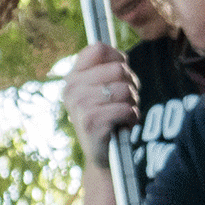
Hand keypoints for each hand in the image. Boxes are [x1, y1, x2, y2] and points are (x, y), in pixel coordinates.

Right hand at [60, 43, 138, 165]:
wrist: (105, 155)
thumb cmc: (108, 118)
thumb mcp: (104, 89)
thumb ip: (109, 68)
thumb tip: (119, 56)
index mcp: (72, 76)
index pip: (99, 49)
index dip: (118, 59)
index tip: (121, 75)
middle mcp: (71, 88)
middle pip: (118, 69)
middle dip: (130, 85)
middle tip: (124, 101)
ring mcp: (79, 104)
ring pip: (125, 89)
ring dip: (132, 103)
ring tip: (123, 114)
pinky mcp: (91, 121)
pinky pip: (126, 109)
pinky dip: (132, 117)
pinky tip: (123, 125)